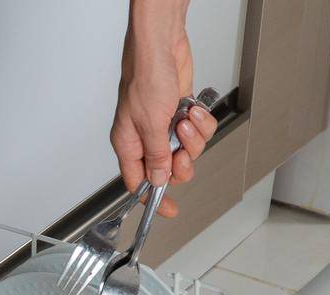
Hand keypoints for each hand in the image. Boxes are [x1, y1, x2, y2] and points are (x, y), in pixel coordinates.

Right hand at [110, 4, 217, 216]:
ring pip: (187, 150)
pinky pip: (198, 132)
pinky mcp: (180, 114)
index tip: (169, 211)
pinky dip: (200, 122)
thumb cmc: (145, 78)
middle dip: (182, 160)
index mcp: (129, 145)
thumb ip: (156, 157)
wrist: (161, 48)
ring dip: (193, 137)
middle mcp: (146, 138)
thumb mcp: (150, 125)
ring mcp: (164, 126)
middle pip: (169, 169)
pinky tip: (192, 109)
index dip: (153, 200)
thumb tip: (158, 180)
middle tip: (182, 148)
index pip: (139, 183)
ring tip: (185, 119)